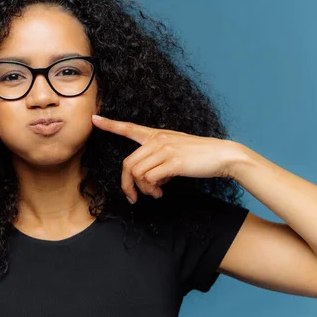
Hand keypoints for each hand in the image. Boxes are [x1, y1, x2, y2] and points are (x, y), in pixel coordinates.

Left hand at [91, 114, 241, 203]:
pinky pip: (149, 179)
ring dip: (143, 189)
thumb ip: (158, 160)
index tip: (94, 119)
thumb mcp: (175, 152)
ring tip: (156, 193)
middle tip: (134, 198)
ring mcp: (164, 150)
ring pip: (137, 173)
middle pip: (127, 164)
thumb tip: (148, 180)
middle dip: (127, 185)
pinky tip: (161, 192)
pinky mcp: (172, 162)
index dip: (110, 125)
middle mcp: (158, 140)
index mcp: (157, 135)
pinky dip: (152, 190)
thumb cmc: (199, 156)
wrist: (223, 156)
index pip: (129, 128)